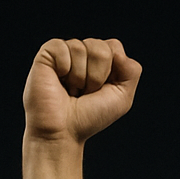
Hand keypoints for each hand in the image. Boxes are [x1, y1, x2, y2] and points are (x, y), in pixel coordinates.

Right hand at [24, 38, 141, 145]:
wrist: (64, 131)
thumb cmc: (90, 117)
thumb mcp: (122, 98)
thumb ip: (131, 71)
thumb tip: (117, 50)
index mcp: (102, 61)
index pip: (114, 47)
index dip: (112, 72)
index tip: (101, 90)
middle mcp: (84, 53)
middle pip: (101, 48)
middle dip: (96, 76)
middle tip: (85, 92)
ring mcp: (66, 51)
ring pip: (82, 48)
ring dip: (79, 77)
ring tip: (71, 89)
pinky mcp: (48, 52)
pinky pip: (63, 48)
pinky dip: (64, 69)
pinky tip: (59, 80)